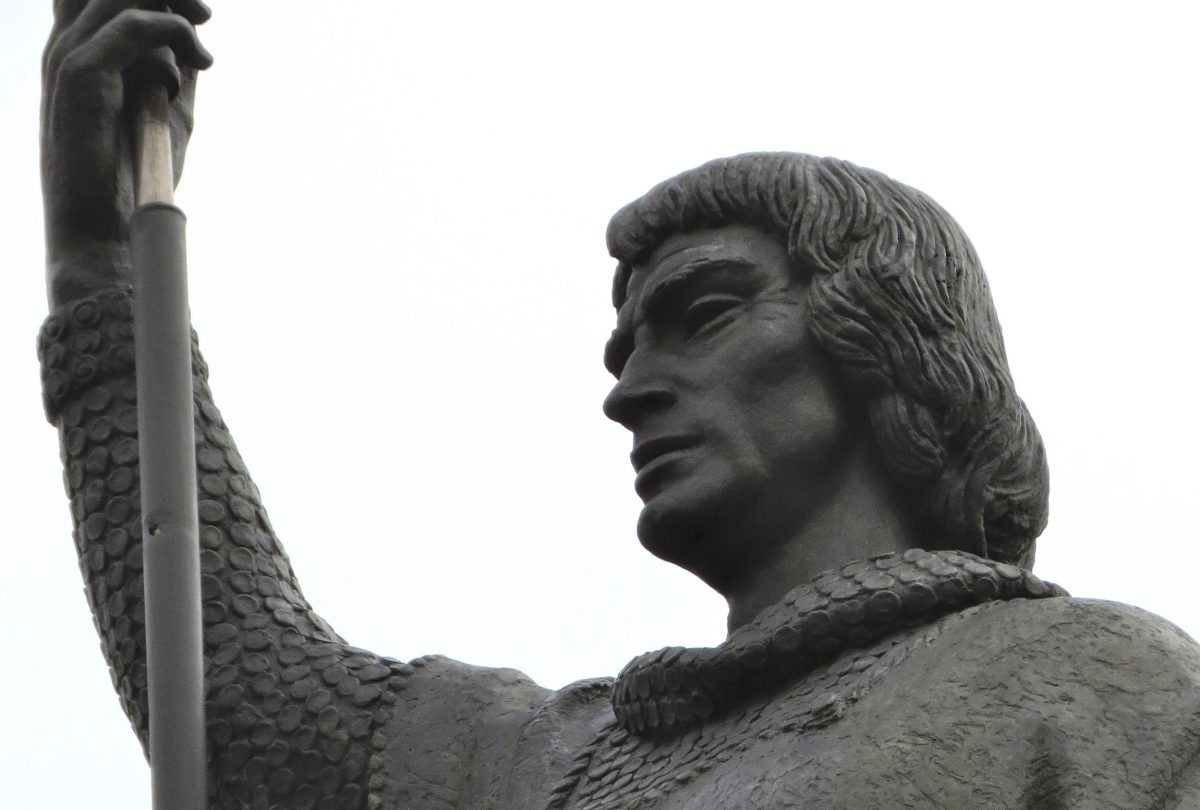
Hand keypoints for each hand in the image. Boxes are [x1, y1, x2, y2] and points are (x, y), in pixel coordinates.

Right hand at [41, 0, 213, 308]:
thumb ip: (176, 73)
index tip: (196, 14)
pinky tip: (192, 73)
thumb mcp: (164, 113)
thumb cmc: (132, 178)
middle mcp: (67, 47)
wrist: (103, 228)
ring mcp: (69, 58)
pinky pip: (134, 27)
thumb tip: (197, 46)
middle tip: (206, 17)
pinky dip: (172, 39)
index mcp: (79, 54)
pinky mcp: (82, 75)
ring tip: (203, 55)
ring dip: (176, 17)